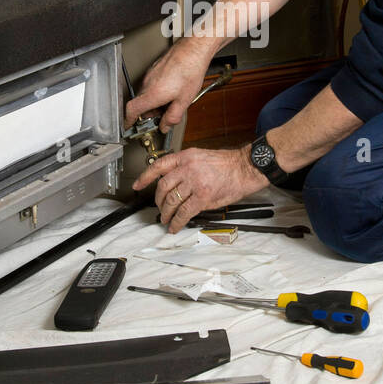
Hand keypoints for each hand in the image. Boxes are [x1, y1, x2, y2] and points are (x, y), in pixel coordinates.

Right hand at [124, 38, 210, 129]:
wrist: (193, 50)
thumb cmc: (190, 70)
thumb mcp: (184, 101)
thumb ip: (172, 117)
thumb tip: (165, 126)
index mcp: (152, 94)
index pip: (132, 110)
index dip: (128, 120)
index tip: (128, 126)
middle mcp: (147, 83)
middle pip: (140, 104)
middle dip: (149, 113)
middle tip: (162, 116)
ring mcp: (149, 75)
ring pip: (146, 94)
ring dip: (155, 102)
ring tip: (171, 102)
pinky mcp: (154, 69)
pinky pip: (150, 85)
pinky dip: (157, 92)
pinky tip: (172, 90)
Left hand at [133, 145, 265, 232]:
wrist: (245, 168)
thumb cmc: (227, 164)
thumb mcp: (201, 157)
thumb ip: (185, 167)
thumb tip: (173, 184)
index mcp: (185, 157)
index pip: (158, 166)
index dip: (145, 177)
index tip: (137, 185)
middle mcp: (187, 168)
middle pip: (162, 187)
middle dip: (158, 201)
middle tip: (159, 209)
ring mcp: (194, 182)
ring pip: (171, 201)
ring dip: (166, 213)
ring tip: (166, 220)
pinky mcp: (203, 197)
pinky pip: (184, 212)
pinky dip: (176, 222)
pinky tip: (175, 226)